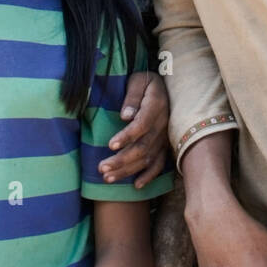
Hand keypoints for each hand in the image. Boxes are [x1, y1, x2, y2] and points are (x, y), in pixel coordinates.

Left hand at [99, 70, 168, 187]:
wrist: (165, 86)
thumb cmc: (146, 82)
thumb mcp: (138, 80)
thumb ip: (132, 95)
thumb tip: (125, 116)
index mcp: (156, 106)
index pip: (142, 124)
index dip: (127, 136)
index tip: (110, 145)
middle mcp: (162, 124)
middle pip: (143, 146)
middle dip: (121, 160)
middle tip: (101, 168)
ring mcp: (165, 137)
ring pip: (147, 158)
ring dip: (128, 170)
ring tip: (108, 178)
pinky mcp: (165, 145)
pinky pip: (160, 164)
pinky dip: (149, 176)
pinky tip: (135, 185)